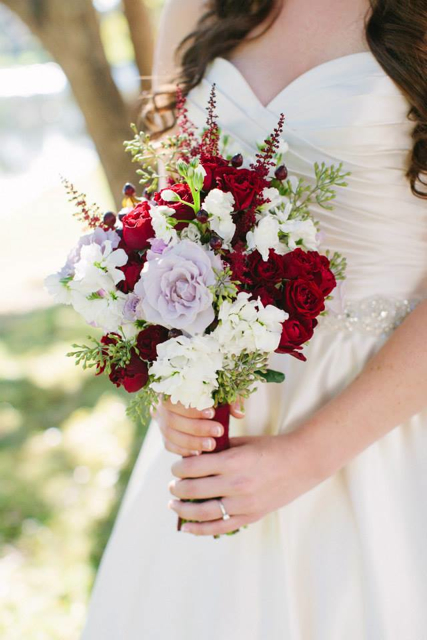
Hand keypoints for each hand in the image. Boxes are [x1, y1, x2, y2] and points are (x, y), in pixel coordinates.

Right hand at [153, 398, 244, 456]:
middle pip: (172, 419)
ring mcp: (161, 421)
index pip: (175, 398)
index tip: (212, 413)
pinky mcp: (165, 435)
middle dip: (196, 427)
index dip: (192, 408)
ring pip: (170, 434)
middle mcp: (162, 405)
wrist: (204, 400)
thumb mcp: (224, 391)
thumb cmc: (213, 392)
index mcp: (172, 388)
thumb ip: (231, 399)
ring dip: (191, 441)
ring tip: (211, 445)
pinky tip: (199, 453)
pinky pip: (169, 445)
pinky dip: (183, 450)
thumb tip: (239, 414)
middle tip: (218, 432)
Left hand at [168, 432, 324, 535]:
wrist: (302, 463)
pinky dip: (200, 529)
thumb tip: (192, 457)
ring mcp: (243, 503)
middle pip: (193, 490)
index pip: (193, 467)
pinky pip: (220, 527)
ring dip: (183, 510)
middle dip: (177, 489)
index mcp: (233, 460)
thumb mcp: (242, 442)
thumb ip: (218, 450)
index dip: (178, 469)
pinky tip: (186, 527)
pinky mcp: (250, 516)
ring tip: (174, 505)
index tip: (175, 468)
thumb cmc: (270, 448)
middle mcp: (236, 483)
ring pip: (202, 512)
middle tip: (172, 486)